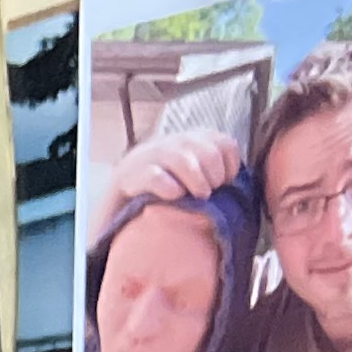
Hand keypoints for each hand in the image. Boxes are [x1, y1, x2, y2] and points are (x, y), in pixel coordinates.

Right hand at [108, 127, 242, 213]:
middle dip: (214, 173)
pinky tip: (174, 196)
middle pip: (204, 149)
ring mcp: (148, 158)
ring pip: (181, 159)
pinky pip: (153, 176)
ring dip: (196, 179)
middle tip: (210, 192)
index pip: (222, 142)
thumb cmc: (159, 199)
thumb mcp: (188, 181)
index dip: (230, 163)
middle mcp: (170, 144)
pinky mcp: (128, 176)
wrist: (113, 208)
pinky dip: (168, 187)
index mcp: (189, 142)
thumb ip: (211, 175)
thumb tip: (238, 183)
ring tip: (199, 197)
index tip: (227, 183)